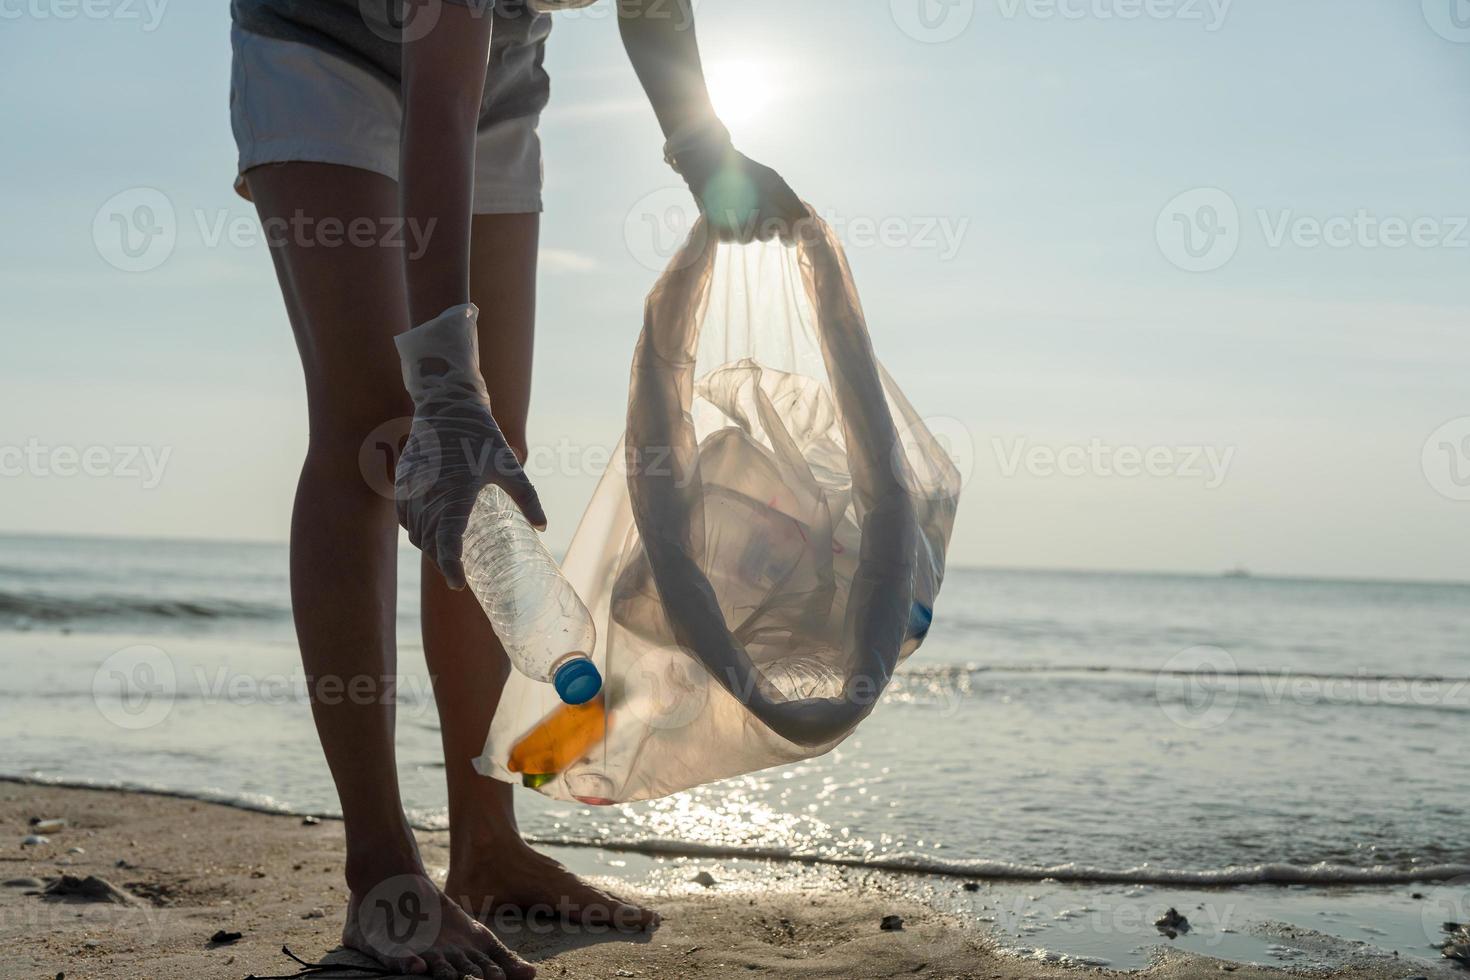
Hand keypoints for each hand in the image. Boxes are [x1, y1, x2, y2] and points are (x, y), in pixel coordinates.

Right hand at [395, 305, 545, 589]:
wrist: (448, 405)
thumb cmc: (483, 437)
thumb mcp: (510, 467)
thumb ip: (528, 498)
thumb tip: (543, 528)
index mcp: (455, 492)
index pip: (447, 541)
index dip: (451, 567)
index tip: (458, 585)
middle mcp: (428, 492)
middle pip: (430, 542)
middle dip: (443, 560)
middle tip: (461, 571)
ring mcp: (412, 487)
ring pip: (414, 532)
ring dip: (429, 546)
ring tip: (447, 553)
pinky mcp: (404, 480)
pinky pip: (404, 518)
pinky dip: (416, 530)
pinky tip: (430, 531)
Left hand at [676, 144, 806, 243]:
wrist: (715, 164)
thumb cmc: (747, 172)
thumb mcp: (774, 184)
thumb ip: (793, 205)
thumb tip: (809, 223)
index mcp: (771, 211)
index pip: (786, 234)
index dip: (789, 237)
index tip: (788, 236)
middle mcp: (756, 220)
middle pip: (766, 237)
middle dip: (765, 226)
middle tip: (761, 212)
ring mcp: (737, 225)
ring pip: (746, 239)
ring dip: (745, 223)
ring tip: (740, 203)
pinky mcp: (719, 228)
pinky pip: (728, 237)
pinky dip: (727, 224)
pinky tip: (726, 209)